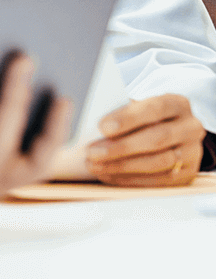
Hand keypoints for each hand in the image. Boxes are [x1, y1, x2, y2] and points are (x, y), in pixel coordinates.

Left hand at [85, 94, 205, 185]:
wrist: (174, 133)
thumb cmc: (146, 116)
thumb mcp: (138, 107)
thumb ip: (122, 113)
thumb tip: (92, 127)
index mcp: (177, 104)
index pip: (154, 109)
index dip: (128, 118)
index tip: (102, 127)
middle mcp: (190, 128)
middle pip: (156, 138)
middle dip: (121, 147)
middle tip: (92, 152)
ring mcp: (192, 153)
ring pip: (158, 162)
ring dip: (122, 166)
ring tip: (95, 165)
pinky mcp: (188, 174)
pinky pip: (158, 180)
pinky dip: (130, 179)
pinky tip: (108, 175)